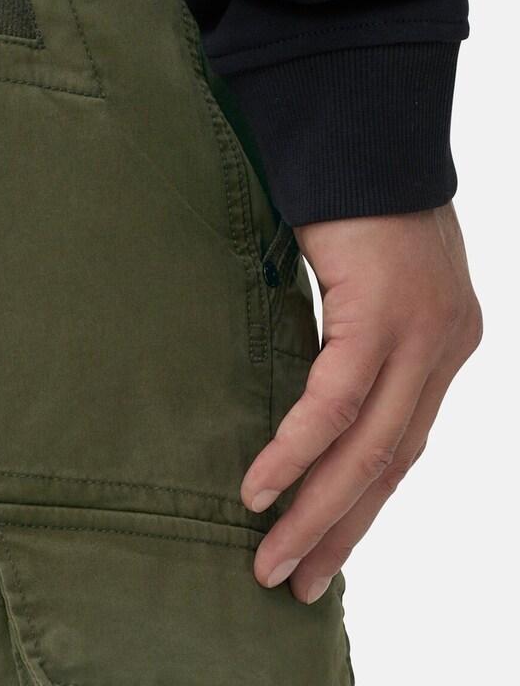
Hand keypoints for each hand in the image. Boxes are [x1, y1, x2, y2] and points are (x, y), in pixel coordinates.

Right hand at [240, 202, 481, 603]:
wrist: (361, 125)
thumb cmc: (353, 192)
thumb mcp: (366, 279)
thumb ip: (356, 336)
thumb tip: (313, 390)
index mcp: (447, 341)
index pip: (406, 444)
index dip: (363, 504)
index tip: (324, 546)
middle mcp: (448, 347)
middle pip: (394, 464)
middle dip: (342, 531)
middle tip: (298, 584)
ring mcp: (423, 334)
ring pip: (369, 450)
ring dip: (316, 512)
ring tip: (273, 560)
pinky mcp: (383, 317)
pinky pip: (334, 404)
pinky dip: (295, 452)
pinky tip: (260, 489)